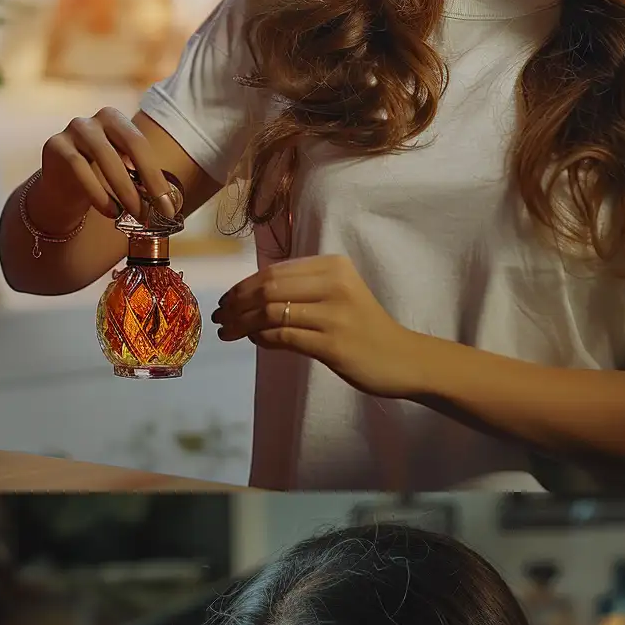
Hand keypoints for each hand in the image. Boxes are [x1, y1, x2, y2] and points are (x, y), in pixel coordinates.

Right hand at [33, 108, 180, 228]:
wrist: (60, 189)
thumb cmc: (99, 179)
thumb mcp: (124, 175)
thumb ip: (143, 180)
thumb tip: (170, 203)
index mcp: (116, 121)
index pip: (142, 145)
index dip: (156, 176)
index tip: (168, 207)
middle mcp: (95, 120)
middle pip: (129, 144)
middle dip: (147, 181)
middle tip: (156, 212)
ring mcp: (74, 129)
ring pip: (105, 157)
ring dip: (125, 190)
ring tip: (135, 214)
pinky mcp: (55, 146)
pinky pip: (80, 169)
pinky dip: (99, 194)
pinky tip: (111, 212)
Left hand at [213, 255, 424, 397]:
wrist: (403, 359)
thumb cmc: (366, 328)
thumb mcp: (338, 296)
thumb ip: (302, 290)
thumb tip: (248, 298)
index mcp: (334, 266)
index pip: (275, 272)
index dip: (243, 286)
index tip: (226, 301)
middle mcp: (335, 284)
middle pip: (269, 289)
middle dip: (236, 304)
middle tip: (220, 318)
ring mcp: (335, 314)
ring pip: (271, 312)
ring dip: (242, 323)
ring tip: (228, 332)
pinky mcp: (333, 343)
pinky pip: (284, 336)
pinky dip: (262, 339)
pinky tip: (255, 341)